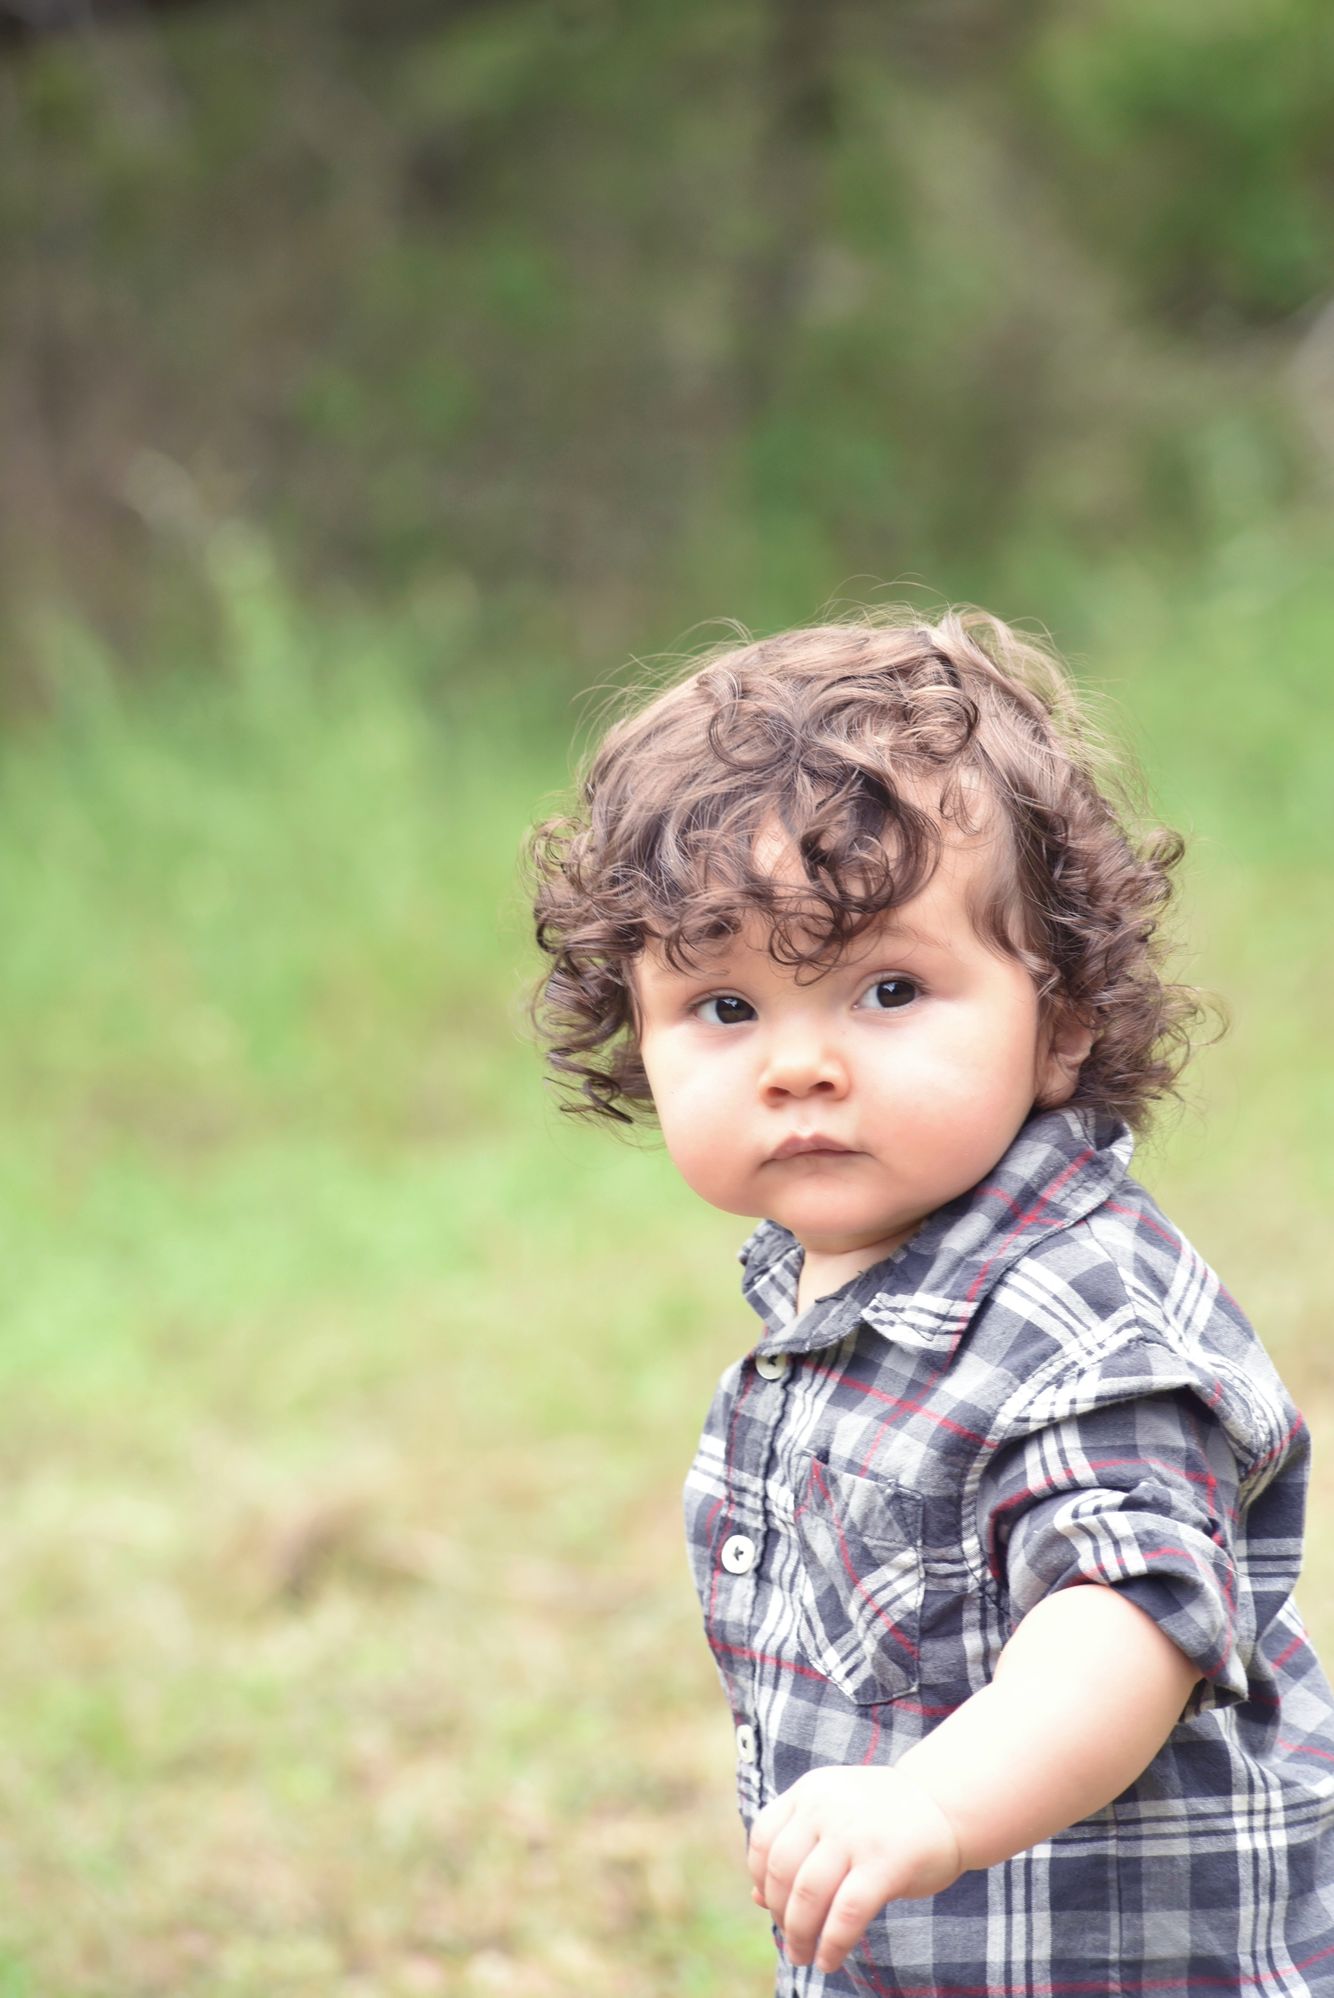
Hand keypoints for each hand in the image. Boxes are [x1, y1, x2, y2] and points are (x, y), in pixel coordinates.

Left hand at [746, 1764, 961, 1974]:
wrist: (947, 1804)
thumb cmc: (884, 1819)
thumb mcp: (835, 1819)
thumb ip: (799, 1849)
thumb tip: (756, 1899)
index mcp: (810, 1790)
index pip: (763, 1837)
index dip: (759, 1879)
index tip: (772, 1905)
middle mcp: (826, 1805)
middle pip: (781, 1870)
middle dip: (781, 1914)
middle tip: (791, 1941)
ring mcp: (855, 1832)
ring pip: (809, 1894)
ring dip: (800, 1935)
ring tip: (804, 1957)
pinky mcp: (885, 1862)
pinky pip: (846, 1913)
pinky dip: (832, 1943)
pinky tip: (829, 1960)